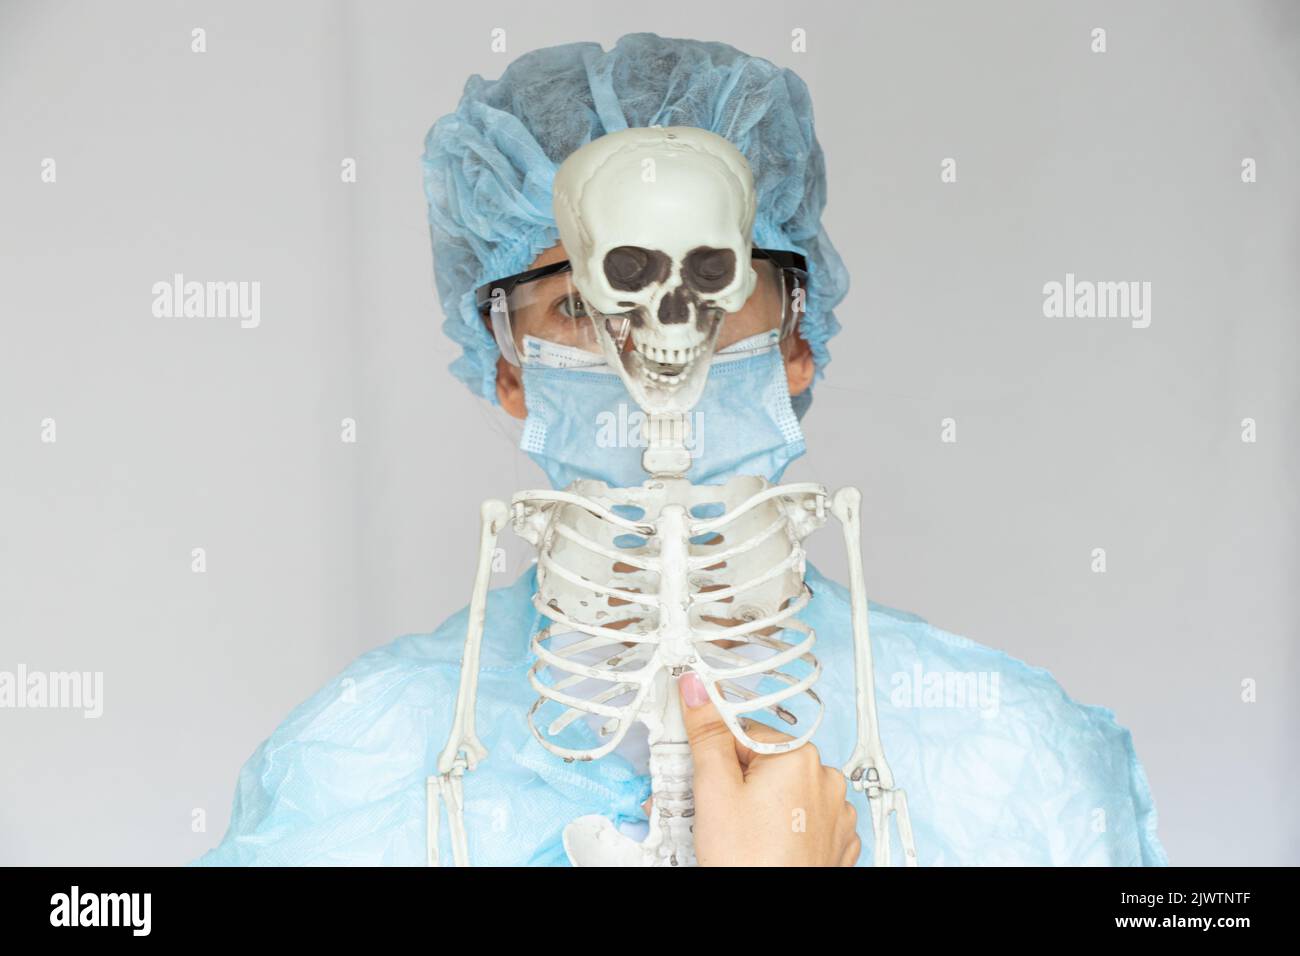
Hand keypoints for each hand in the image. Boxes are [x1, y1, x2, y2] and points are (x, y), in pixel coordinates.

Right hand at [677, 670, 860, 866]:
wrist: (770, 925)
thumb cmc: (747, 862)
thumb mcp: (713, 790)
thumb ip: (706, 732)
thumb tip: (697, 688)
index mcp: (799, 756)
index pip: (745, 733)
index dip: (717, 757)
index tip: (702, 776)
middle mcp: (827, 779)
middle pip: (765, 763)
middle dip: (738, 782)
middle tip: (718, 814)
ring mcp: (837, 813)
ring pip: (785, 792)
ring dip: (761, 806)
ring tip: (740, 836)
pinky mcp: (838, 841)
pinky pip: (804, 820)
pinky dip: (784, 828)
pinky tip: (764, 847)